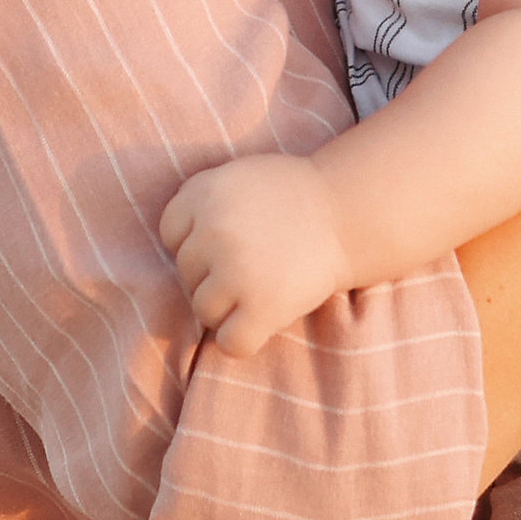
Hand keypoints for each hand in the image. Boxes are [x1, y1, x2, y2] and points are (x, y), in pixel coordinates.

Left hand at [158, 155, 348, 356]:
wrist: (349, 212)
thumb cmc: (295, 196)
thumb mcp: (239, 176)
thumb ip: (203, 202)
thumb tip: (175, 247)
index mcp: (203, 193)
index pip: (171, 234)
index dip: (199, 240)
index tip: (232, 239)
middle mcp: (213, 230)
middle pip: (186, 274)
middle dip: (215, 274)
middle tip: (257, 262)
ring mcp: (235, 270)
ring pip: (203, 311)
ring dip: (229, 308)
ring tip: (263, 287)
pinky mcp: (262, 305)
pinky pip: (230, 342)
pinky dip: (243, 341)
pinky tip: (263, 321)